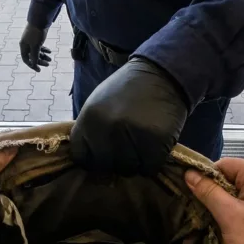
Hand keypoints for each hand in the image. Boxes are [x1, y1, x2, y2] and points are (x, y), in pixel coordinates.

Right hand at [19, 23, 51, 71]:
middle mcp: (26, 45)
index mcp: (23, 47)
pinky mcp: (36, 38)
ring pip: (36, 51)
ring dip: (43, 56)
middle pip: (32, 56)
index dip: (32, 65)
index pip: (26, 60)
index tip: (39, 70)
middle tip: (48, 64)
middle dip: (40, 61)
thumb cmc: (36, 33)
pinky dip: (44, 50)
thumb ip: (34, 56)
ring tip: (50, 59)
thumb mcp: (35, 46)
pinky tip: (50, 51)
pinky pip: (39, 46)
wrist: (40, 20)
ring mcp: (31, 41)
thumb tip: (33, 64)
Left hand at [71, 57, 187, 175]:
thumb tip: (87, 161)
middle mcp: (108, 129)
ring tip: (140, 145)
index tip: (100, 155)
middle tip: (124, 150)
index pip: (81, 157)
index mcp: (90, 119)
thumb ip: (89, 130)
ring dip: (133, 162)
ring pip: (127, 169)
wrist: (162, 75)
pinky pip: (149, 168)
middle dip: (113, 162)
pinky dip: (151, 162)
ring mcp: (133, 137)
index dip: (91, 159)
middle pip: (104, 166)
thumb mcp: (98, 103)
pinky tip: (152, 147)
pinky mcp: (157, 143)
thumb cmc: (126, 91)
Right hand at [184, 158, 243, 243]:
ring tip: (220, 221)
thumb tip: (189, 173)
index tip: (196, 196)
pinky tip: (237, 226)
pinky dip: (243, 211)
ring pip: (243, 192)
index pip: (223, 165)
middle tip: (206, 212)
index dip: (206, 178)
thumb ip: (208, 192)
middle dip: (218, 194)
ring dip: (229, 205)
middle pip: (233, 178)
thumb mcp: (229, 215)